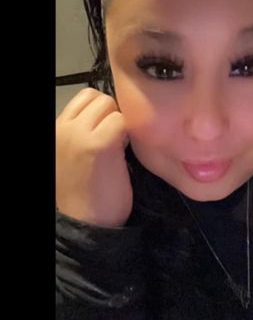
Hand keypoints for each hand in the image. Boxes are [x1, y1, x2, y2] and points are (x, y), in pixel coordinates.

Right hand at [56, 88, 132, 226]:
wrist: (85, 223)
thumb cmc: (85, 192)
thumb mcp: (74, 153)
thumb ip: (86, 130)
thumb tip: (112, 111)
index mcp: (58, 128)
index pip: (86, 96)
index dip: (102, 110)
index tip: (107, 132)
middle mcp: (64, 127)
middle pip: (100, 97)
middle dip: (112, 114)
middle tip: (115, 139)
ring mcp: (80, 133)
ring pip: (111, 106)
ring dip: (120, 124)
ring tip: (118, 147)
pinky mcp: (100, 143)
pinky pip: (122, 122)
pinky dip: (127, 136)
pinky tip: (123, 154)